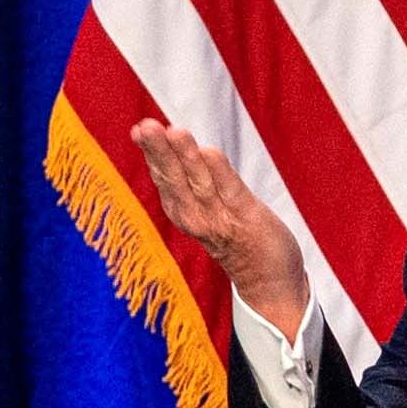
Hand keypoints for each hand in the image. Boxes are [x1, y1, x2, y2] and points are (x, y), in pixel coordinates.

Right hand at [130, 120, 309, 333]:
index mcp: (183, 211)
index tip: (139, 129)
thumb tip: (170, 143)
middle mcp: (195, 215)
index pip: (164, 177)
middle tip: (145, 127)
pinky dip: (219, 173)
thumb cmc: (235, 237)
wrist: (267, 280)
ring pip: (198, 182)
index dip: (151, 153)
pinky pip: (230, 192)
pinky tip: (208, 152)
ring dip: (186, 157)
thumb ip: (189, 178)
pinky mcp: (247, 217)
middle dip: (159, 152)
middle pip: (174, 178)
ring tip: (173, 131)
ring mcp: (220, 217)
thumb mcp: (204, 208)